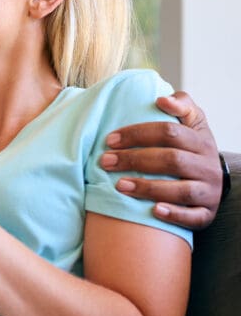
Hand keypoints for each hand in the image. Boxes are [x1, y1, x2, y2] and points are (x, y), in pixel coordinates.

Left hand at [102, 91, 221, 228]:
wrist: (210, 180)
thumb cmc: (190, 148)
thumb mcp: (192, 123)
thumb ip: (181, 106)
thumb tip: (162, 98)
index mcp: (201, 141)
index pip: (169, 132)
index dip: (138, 134)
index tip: (110, 139)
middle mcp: (208, 166)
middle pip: (171, 160)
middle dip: (135, 160)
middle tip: (105, 161)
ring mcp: (209, 191)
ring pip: (181, 190)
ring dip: (148, 188)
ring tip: (119, 185)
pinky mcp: (207, 213)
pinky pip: (193, 216)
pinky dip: (174, 214)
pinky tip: (153, 211)